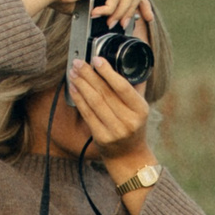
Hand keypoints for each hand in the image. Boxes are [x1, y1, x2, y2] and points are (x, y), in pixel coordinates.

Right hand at [8, 0, 147, 25]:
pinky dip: (109, 8)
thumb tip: (121, 20)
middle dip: (135, 8)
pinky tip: (96, 13)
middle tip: (125, 23)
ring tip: (110, 22)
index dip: (143, 3)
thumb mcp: (93, 3)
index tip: (147, 18)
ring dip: (122, 11)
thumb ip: (108, 7)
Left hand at [64, 46, 151, 165]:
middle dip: (88, 75)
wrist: (129, 155)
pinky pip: (87, 114)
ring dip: (81, 85)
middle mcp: (129, 121)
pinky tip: (73, 88)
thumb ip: (136, 86)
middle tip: (78, 62)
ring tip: (73, 72)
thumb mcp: (140, 107)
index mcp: (141, 109)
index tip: (96, 59)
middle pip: (105, 92)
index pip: (122, 87)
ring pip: (94, 102)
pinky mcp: (101, 137)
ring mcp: (115, 130)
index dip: (108, 72)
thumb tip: (130, 59)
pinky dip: (78, 99)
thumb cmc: (133, 125)